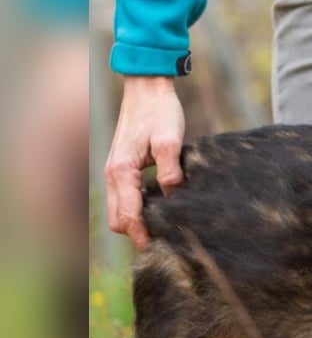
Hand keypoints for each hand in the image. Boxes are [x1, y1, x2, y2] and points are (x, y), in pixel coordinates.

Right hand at [104, 76, 184, 249]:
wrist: (147, 87)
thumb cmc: (160, 111)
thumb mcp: (171, 140)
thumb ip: (170, 172)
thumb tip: (173, 197)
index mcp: (122, 172)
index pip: (129, 217)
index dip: (143, 237)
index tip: (161, 251)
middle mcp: (112, 174)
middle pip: (118, 221)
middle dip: (137, 235)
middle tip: (165, 243)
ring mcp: (113, 171)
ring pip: (118, 211)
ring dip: (135, 223)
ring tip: (162, 230)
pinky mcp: (120, 167)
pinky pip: (122, 198)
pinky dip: (134, 210)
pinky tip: (156, 209)